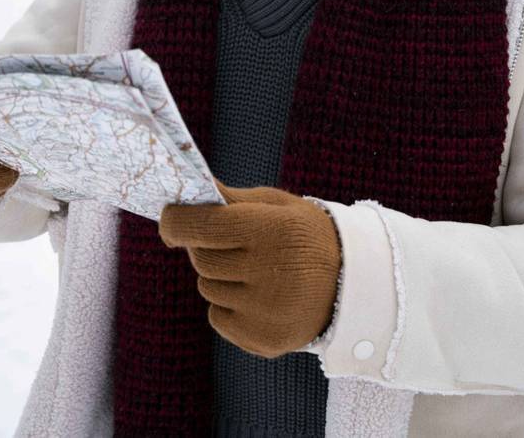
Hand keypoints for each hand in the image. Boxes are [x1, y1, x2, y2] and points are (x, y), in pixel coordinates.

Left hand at [158, 177, 340, 358]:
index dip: (176, 222)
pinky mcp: (263, 339)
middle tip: (230, 243)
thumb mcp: (279, 206)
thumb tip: (190, 185)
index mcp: (274, 231)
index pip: (203, 226)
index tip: (170, 220)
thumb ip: (233, 198)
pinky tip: (258, 297)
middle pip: (201, 260)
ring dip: (219, 277)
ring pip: (207, 289)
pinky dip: (228, 306)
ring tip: (254, 271)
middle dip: (204, 248)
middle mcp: (270, 273)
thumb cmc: (307, 237)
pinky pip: (218, 317)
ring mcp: (266, 311)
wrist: (353, 287)